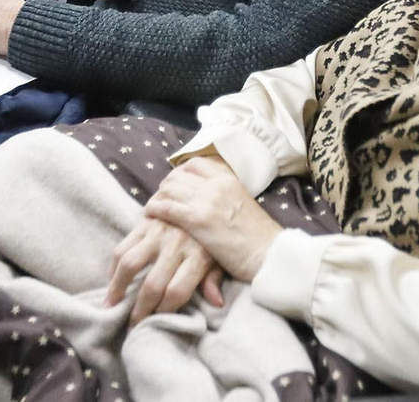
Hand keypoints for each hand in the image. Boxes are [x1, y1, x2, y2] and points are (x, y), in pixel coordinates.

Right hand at [107, 217, 225, 326]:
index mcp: (199, 256)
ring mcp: (158, 232)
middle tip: (131, 327)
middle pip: (153, 285)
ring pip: (130, 264)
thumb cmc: (212, 236)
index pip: (176, 292)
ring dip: (117, 289)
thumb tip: (216, 304)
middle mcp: (177, 244)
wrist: (204, 197)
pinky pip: (122, 247)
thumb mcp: (221, 257)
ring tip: (111, 306)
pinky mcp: (144, 223)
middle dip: (140, 311)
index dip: (163, 312)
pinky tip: (112, 281)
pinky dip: (113, 267)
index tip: (156, 323)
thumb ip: (214, 279)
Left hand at [143, 156, 282, 281]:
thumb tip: (210, 202)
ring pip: (169, 189)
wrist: (269, 254)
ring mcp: (206, 200)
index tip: (173, 183)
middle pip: (178, 176)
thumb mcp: (243, 206)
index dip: (179, 173)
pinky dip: (155, 209)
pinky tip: (149, 216)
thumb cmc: (259, 238)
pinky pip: (167, 207)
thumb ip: (225, 198)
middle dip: (165, 186)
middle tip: (159, 198)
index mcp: (228, 178)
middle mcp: (216, 184)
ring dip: (157, 197)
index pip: (194, 164)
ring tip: (152, 208)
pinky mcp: (198, 220)